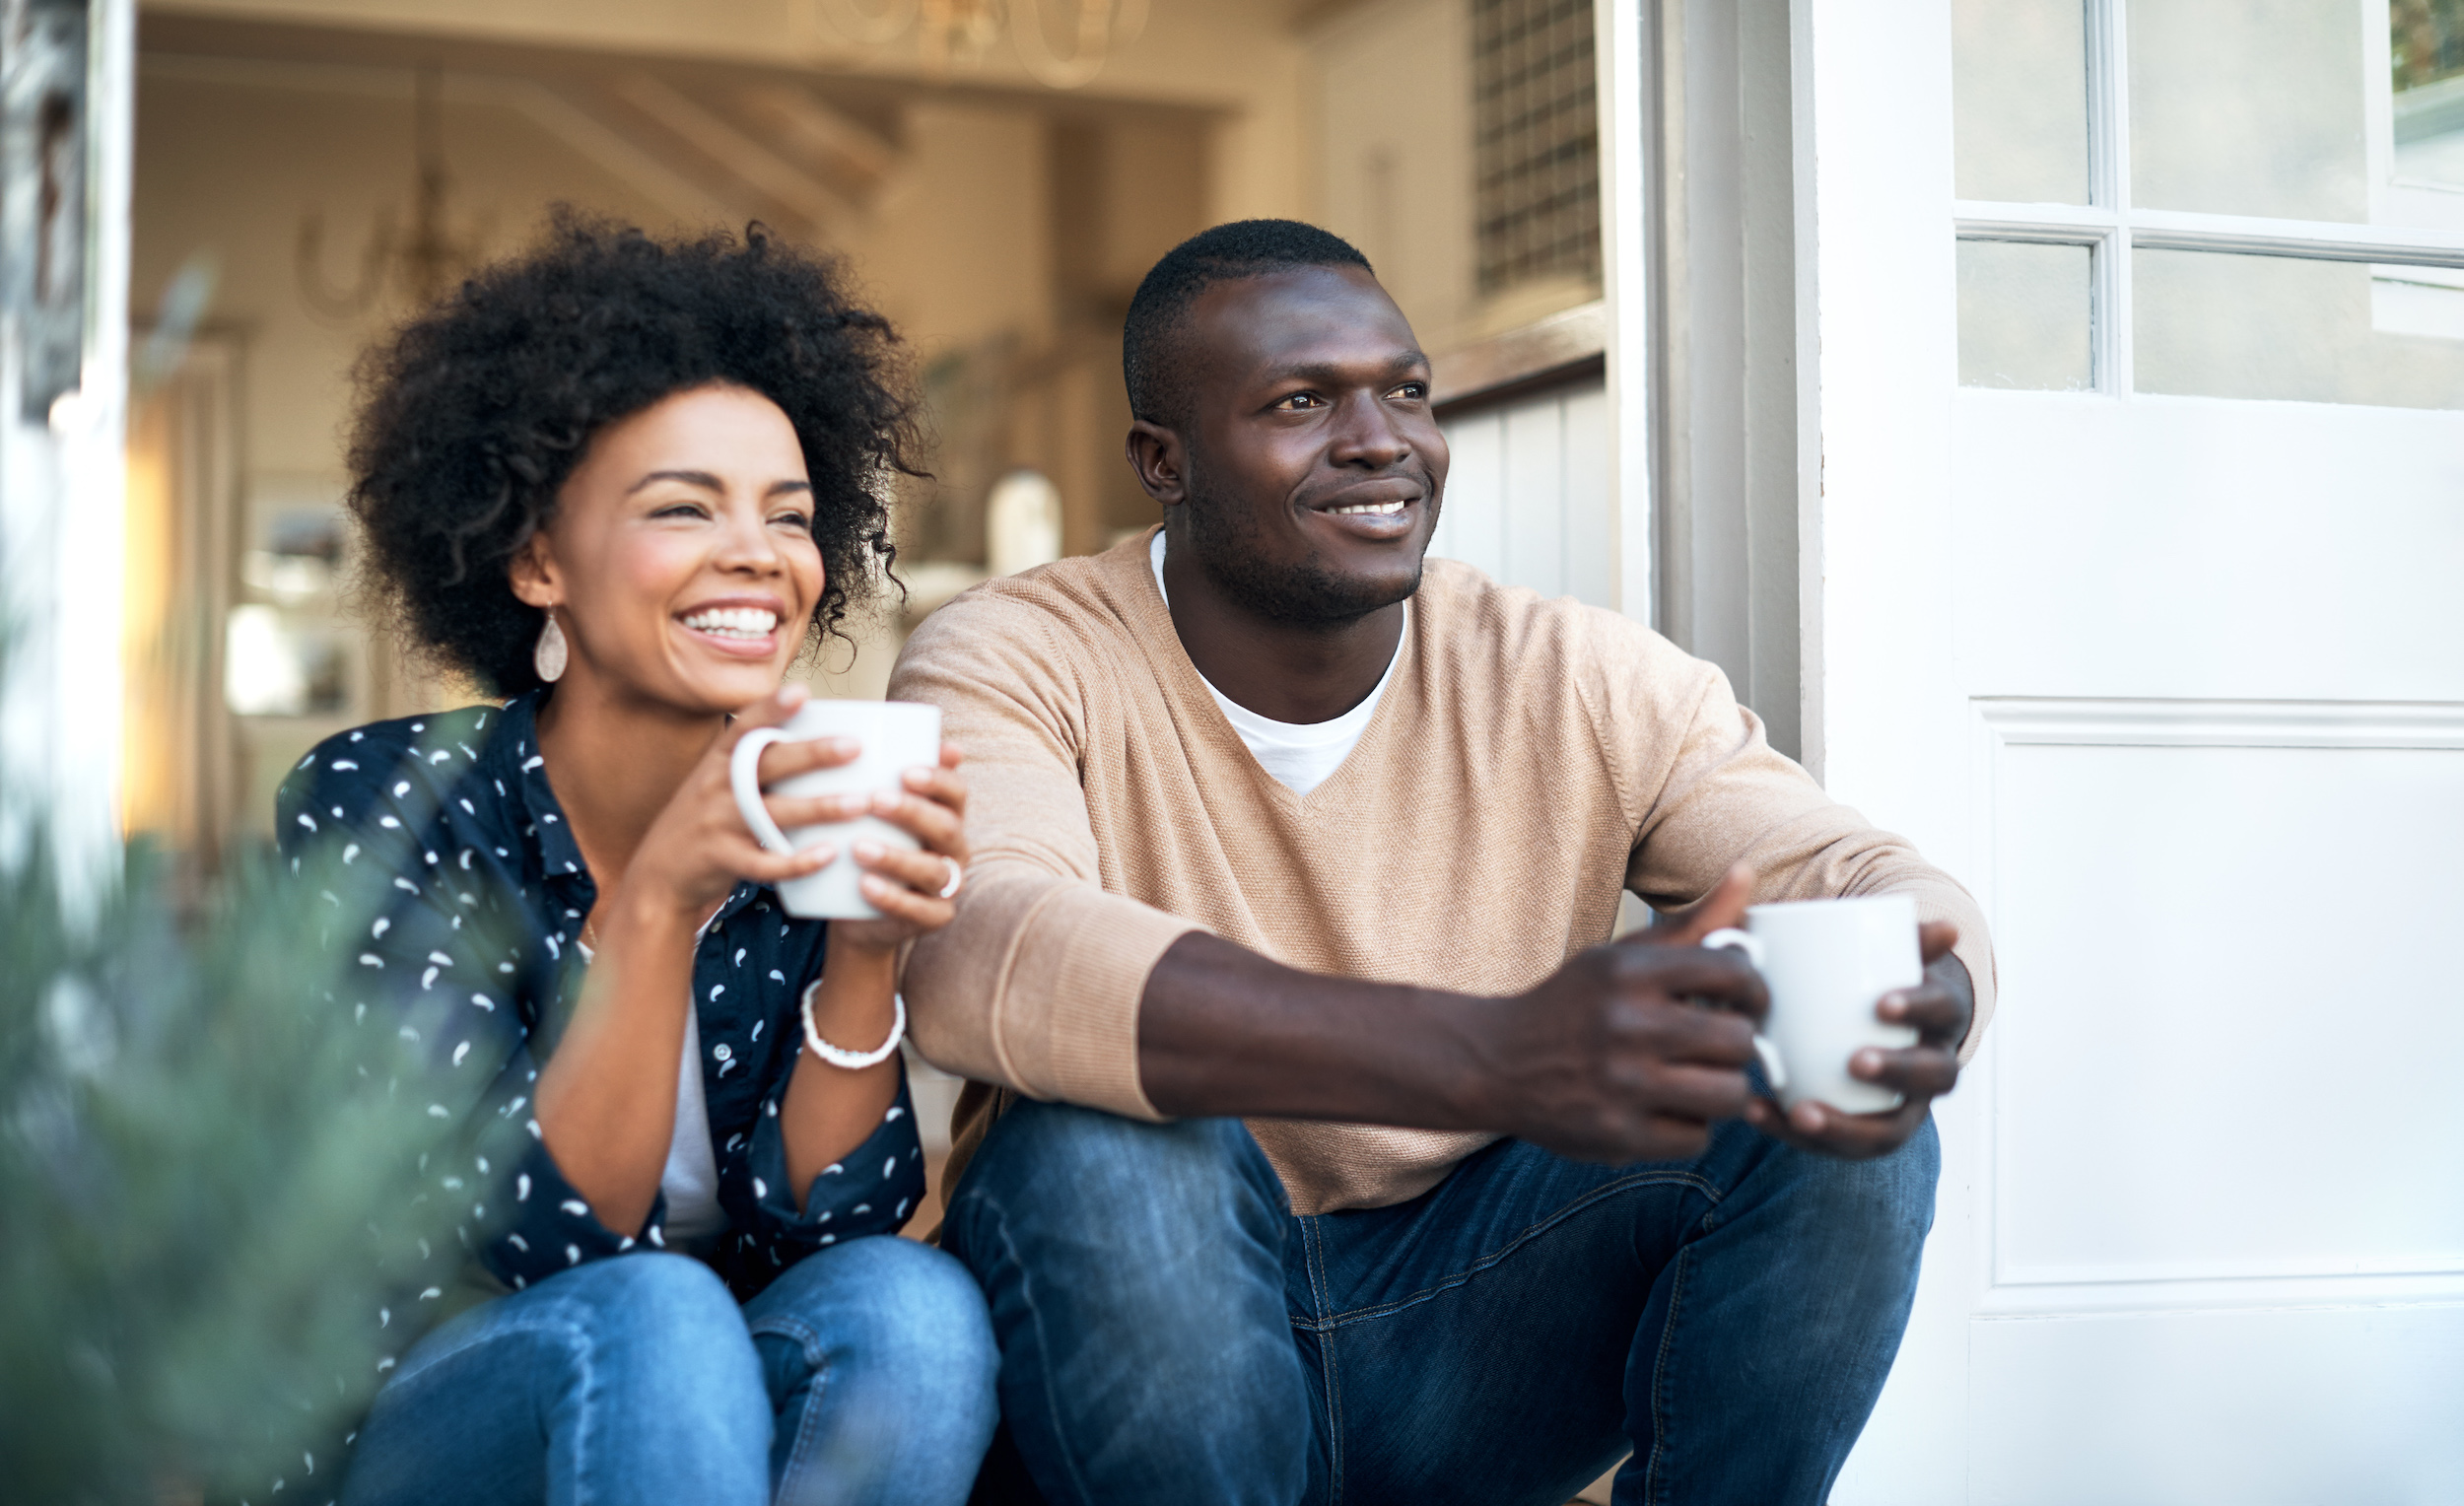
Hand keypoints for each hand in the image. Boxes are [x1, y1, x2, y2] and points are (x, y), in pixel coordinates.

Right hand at [617, 683, 853, 922]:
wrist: (660, 875)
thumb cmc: (708, 821)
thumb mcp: (721, 783)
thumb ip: (758, 764)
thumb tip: (820, 739)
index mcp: (719, 761)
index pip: (745, 727)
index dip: (771, 708)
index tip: (801, 691)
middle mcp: (716, 786)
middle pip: (767, 765)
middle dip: (811, 754)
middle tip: (854, 746)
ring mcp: (716, 822)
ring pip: (772, 813)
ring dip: (818, 808)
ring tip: (859, 803)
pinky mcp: (721, 859)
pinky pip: (764, 862)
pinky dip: (797, 860)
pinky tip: (829, 854)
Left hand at [826, 745, 968, 955]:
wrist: (858, 911)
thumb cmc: (866, 846)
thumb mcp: (872, 812)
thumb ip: (878, 775)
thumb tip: (883, 733)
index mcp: (947, 816)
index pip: (956, 792)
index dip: (937, 780)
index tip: (904, 771)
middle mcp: (955, 849)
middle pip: (946, 827)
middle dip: (913, 812)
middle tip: (873, 800)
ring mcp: (947, 886)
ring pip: (934, 870)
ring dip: (897, 857)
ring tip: (859, 847)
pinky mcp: (935, 917)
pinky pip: (920, 910)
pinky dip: (892, 897)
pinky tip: (865, 885)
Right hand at [1480, 866, 1769, 1162]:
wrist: (1495, 1064)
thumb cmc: (1575, 1006)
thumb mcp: (1622, 957)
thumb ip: (1693, 923)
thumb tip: (1748, 872)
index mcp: (1630, 972)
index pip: (1735, 973)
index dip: (1754, 990)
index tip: (1745, 1001)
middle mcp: (1626, 1025)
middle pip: (1740, 1041)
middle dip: (1737, 1044)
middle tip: (1719, 1045)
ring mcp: (1622, 1085)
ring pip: (1730, 1096)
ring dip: (1723, 1090)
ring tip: (1700, 1079)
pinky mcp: (1618, 1135)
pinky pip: (1697, 1138)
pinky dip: (1689, 1127)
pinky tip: (1666, 1108)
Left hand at [1741, 920, 1971, 1158]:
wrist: (1875, 1019)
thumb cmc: (1873, 977)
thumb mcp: (1883, 952)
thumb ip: (1896, 933)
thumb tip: (1946, 927)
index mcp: (1939, 1016)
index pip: (1942, 1011)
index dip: (1918, 1008)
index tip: (1880, 1002)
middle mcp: (1931, 1067)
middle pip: (1931, 1077)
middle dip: (1896, 1071)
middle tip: (1854, 1060)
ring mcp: (1900, 1108)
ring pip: (1887, 1131)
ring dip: (1845, 1126)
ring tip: (1800, 1112)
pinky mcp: (1862, 1131)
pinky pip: (1837, 1145)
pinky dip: (1796, 1133)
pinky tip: (1757, 1111)